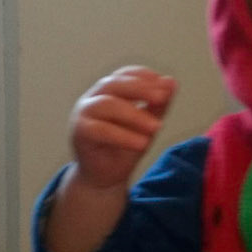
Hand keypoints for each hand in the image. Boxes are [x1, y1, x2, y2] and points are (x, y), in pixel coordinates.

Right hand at [69, 66, 176, 191]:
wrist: (106, 177)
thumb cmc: (124, 147)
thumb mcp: (147, 124)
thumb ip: (157, 104)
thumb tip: (171, 82)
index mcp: (109, 91)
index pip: (124, 74)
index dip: (144, 76)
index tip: (164, 84)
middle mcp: (93, 98)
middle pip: (114, 84)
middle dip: (140, 89)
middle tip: (162, 98)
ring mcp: (84, 113)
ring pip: (107, 105)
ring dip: (134, 114)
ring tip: (156, 127)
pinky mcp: (80, 133)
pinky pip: (101, 130)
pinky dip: (123, 136)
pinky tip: (142, 143)